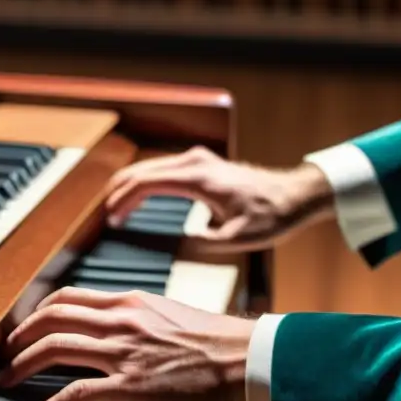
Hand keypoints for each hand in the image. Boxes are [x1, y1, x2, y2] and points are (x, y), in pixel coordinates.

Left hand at [0, 287, 255, 400]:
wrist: (246, 358)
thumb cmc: (219, 342)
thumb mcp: (173, 314)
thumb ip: (142, 319)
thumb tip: (125, 331)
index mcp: (131, 302)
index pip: (70, 297)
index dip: (39, 311)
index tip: (28, 325)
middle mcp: (120, 320)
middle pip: (51, 317)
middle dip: (20, 335)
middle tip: (6, 352)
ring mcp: (122, 352)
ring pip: (54, 349)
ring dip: (21, 365)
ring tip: (6, 380)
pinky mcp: (129, 386)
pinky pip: (74, 394)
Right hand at [106, 146, 334, 251]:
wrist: (294, 195)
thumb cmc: (271, 216)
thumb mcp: (239, 239)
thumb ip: (206, 241)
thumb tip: (181, 242)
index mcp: (198, 178)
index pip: (146, 183)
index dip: (124, 202)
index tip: (113, 221)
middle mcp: (194, 161)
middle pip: (141, 170)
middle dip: (119, 193)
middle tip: (106, 218)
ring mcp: (197, 159)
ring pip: (149, 167)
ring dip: (129, 187)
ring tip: (117, 211)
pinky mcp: (201, 162)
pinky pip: (161, 169)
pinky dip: (144, 183)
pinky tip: (138, 199)